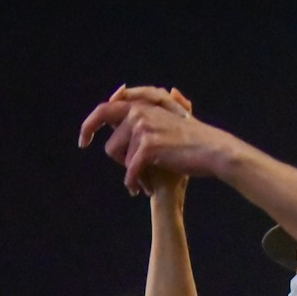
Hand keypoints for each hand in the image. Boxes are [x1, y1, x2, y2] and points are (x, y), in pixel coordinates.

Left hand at [79, 86, 229, 194]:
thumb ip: (148, 115)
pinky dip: (133, 182)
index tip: (84, 140)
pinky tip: (138, 190)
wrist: (211, 150)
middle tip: (106, 159)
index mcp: (142, 105)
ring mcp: (143, 127)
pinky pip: (130, 169)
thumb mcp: (169, 121)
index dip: (90, 124)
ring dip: (130, 172)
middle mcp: (139, 112)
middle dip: (109, 150)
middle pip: (110, 138)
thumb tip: (128, 105)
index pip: (106, 109)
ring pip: (119, 156)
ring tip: (143, 181)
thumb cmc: (192, 141)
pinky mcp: (148, 145)